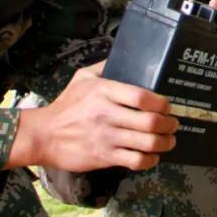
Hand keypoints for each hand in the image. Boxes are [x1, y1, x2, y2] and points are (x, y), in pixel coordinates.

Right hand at [6, 61, 177, 172]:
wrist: (43, 135)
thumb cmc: (66, 105)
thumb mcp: (82, 78)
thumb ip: (105, 66)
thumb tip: (125, 56)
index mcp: (105, 92)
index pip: (143, 97)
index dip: (162, 103)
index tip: (168, 106)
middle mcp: (108, 114)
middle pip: (151, 121)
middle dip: (169, 124)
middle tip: (173, 124)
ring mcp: (107, 137)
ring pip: (148, 143)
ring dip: (165, 143)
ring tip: (169, 140)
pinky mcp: (104, 157)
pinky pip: (135, 161)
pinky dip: (150, 160)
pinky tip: (152, 156)